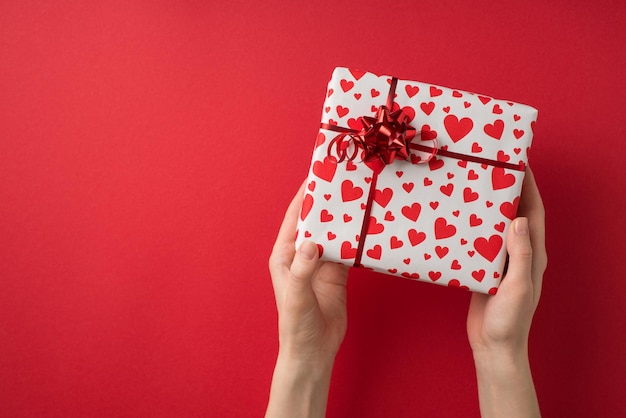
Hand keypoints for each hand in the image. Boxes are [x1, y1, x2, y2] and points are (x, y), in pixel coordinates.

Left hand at [265, 181, 348, 417]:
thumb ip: (302, 269)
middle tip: (345, 182)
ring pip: (334, 234)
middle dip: (328, 203)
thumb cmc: (296, 325)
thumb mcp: (296, 297)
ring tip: (360, 199)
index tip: (317, 175)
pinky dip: (356, 240)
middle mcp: (302, 255)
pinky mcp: (337, 274)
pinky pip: (348, 251)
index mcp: (285, 256)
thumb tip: (312, 242)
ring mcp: (321, 264)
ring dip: (344, 220)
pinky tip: (368, 227)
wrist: (314, 351)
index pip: (294, 219)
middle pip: (316, 222)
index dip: (305, 197)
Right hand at [466, 167, 546, 417]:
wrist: (493, 345)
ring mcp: (500, 261)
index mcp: (532, 255)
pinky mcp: (483, 269)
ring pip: (495, 226)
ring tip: (471, 186)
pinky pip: (479, 242)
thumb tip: (520, 219)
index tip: (519, 163)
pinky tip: (457, 217)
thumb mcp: (517, 285)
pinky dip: (471, 226)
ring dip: (488, 206)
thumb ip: (520, 254)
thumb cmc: (509, 319)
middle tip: (490, 168)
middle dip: (508, 190)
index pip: (534, 213)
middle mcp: (518, 254)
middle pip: (516, 214)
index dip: (529, 187)